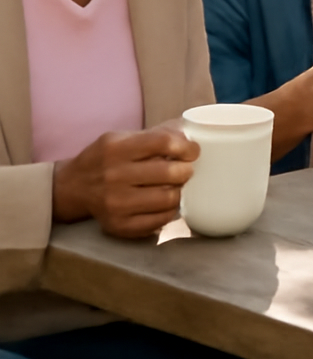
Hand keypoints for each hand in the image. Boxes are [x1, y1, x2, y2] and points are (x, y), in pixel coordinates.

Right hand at [52, 125, 199, 237]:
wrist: (72, 187)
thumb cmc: (107, 159)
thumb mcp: (122, 138)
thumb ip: (156, 134)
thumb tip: (192, 133)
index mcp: (116, 148)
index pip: (163, 142)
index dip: (186, 146)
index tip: (193, 151)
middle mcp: (113, 176)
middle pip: (170, 172)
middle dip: (186, 170)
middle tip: (185, 171)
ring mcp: (115, 203)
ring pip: (168, 198)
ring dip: (179, 192)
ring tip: (174, 187)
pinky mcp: (118, 225)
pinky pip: (159, 220)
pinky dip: (169, 212)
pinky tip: (163, 203)